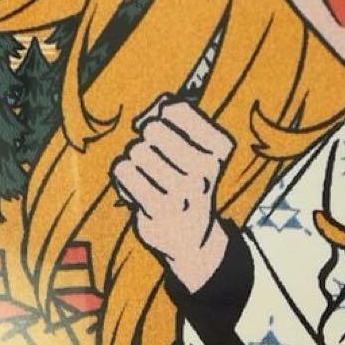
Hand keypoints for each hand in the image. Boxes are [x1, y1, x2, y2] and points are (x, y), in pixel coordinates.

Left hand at [110, 95, 234, 291]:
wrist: (191, 237)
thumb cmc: (185, 180)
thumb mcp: (194, 148)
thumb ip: (176, 117)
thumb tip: (158, 106)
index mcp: (220, 148)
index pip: (176, 109)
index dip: (161, 114)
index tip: (166, 130)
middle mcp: (207, 169)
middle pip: (153, 128)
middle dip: (146, 138)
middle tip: (154, 155)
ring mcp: (184, 190)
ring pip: (137, 150)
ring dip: (135, 160)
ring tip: (147, 175)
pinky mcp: (159, 208)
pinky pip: (125, 171)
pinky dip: (124, 176)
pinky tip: (137, 187)